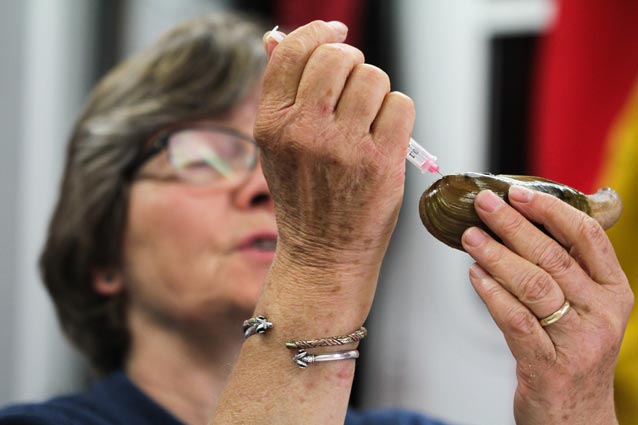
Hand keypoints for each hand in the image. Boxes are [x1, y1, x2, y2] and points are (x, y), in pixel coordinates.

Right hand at [255, 21, 414, 273]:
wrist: (325, 252)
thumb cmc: (304, 196)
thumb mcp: (277, 145)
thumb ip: (280, 91)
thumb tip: (274, 37)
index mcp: (272, 124)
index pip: (294, 51)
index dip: (319, 32)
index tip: (336, 33)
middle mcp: (304, 132)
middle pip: (339, 56)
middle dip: (352, 62)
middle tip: (353, 85)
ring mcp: (344, 148)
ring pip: (374, 78)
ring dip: (376, 91)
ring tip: (366, 119)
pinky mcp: (380, 162)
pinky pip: (400, 104)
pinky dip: (396, 113)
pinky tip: (384, 135)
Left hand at [462, 185, 632, 423]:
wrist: (578, 419)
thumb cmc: (573, 355)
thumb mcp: (585, 310)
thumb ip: (565, 271)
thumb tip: (520, 223)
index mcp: (614, 292)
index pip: (587, 237)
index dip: (551, 210)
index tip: (518, 192)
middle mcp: (602, 313)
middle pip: (554, 256)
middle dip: (513, 225)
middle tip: (483, 205)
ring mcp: (578, 341)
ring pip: (533, 285)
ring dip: (497, 256)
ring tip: (470, 237)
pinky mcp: (548, 365)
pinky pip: (516, 320)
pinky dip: (492, 294)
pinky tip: (475, 276)